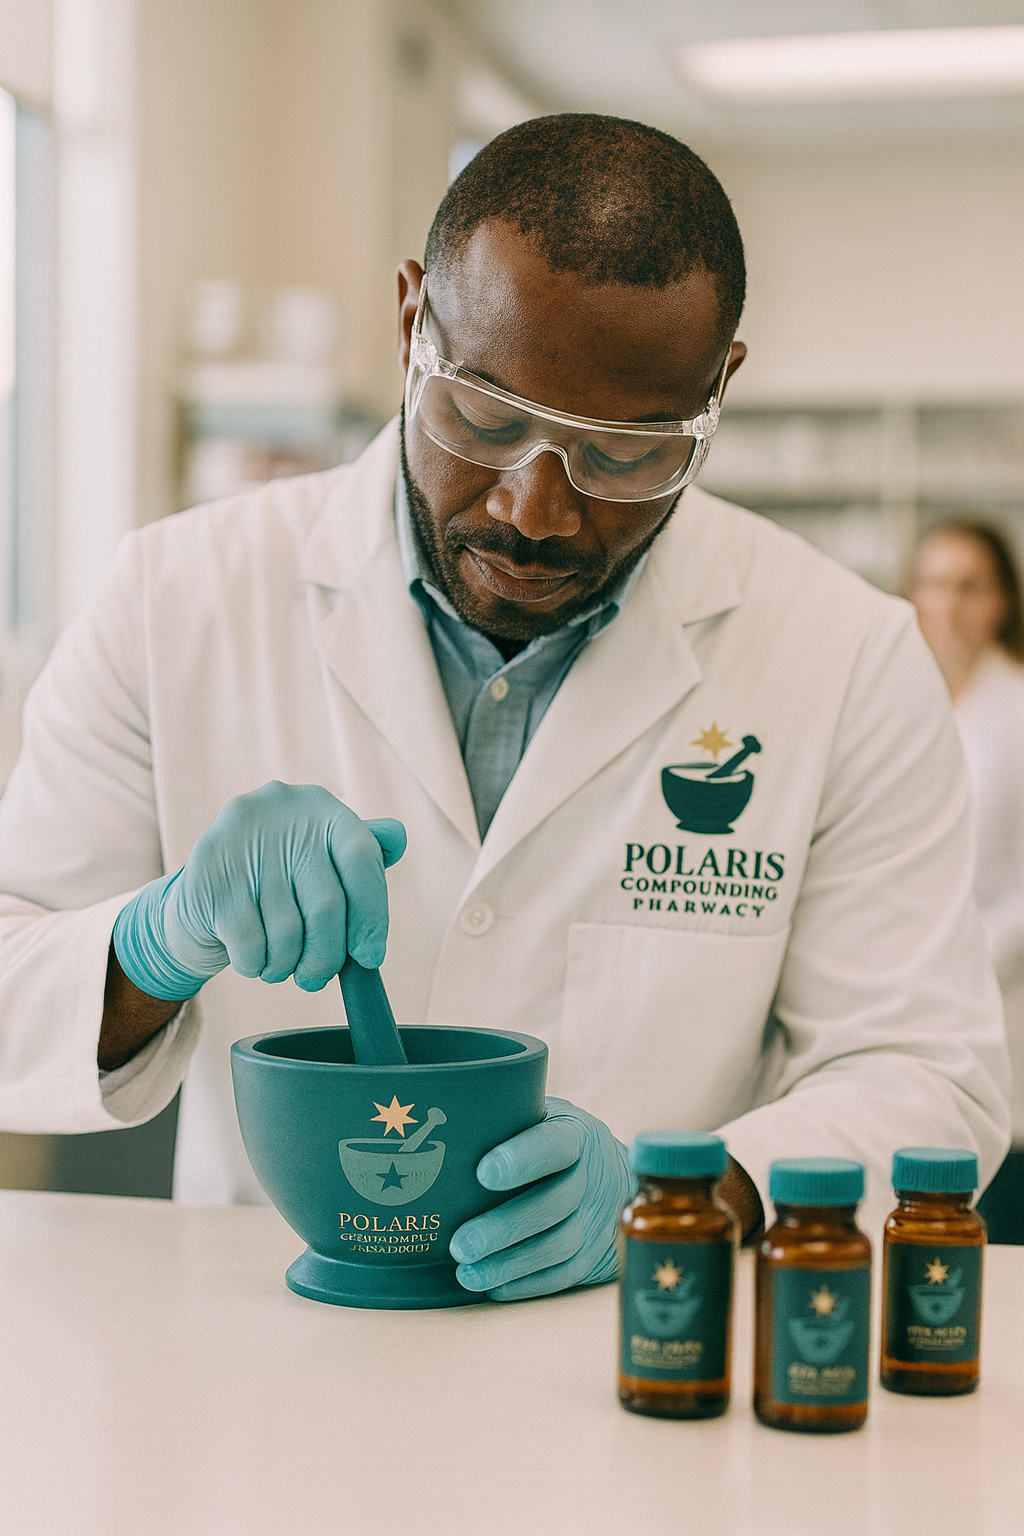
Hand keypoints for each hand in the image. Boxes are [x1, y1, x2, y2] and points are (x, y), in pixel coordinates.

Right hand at [112, 781, 406, 1000]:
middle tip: (317, 977)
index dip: (371, 914)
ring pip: (286, 931)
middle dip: (326, 954)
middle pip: (326, 904)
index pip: (362, 858)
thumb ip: (361, 857)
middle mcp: (281, 811)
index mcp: (321, 808)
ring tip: (280, 965)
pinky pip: (249, 942)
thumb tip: (396, 841)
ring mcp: (241, 840)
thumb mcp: (323, 860)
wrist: (204, 895)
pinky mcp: (208, 873)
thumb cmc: (280, 883)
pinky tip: (253, 959)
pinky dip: (256, 964)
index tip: (370, 956)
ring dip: (287, 964)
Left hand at [449, 1097, 631, 1301]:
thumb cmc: (550, 1142)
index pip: (553, 1144)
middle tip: (460, 1245)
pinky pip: (563, 1274)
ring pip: (558, 1245)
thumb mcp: (539, 1117)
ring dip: (510, 1264)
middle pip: (554, 1204)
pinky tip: (494, 1286)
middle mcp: (591, 1175)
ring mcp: (596, 1218)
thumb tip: (437, 1124)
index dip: (521, 1159)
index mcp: (575, 1134)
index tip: (483, 1174)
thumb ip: (505, 1121)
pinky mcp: (594, 1254)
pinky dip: (527, 1283)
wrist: (613, 1177)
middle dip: (504, 1228)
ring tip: (468, 1274)